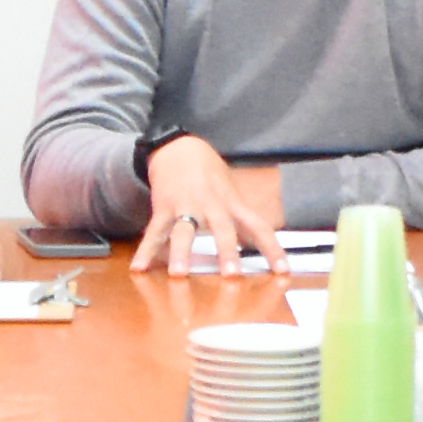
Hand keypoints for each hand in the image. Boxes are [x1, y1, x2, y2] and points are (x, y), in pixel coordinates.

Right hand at [133, 134, 284, 275]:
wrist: (178, 147)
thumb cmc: (209, 174)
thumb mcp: (231, 192)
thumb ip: (242, 220)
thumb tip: (259, 246)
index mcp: (232, 203)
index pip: (259, 227)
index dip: (272, 249)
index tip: (283, 271)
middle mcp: (212, 205)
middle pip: (222, 229)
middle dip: (227, 251)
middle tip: (231, 274)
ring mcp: (186, 206)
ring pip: (185, 231)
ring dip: (181, 253)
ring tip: (178, 274)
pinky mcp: (163, 207)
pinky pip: (155, 231)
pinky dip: (146, 250)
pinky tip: (139, 267)